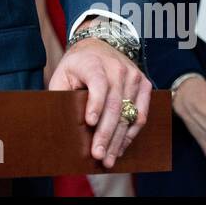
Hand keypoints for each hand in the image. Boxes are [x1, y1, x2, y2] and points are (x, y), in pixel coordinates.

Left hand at [48, 35, 151, 167]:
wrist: (98, 46)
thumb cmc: (76, 66)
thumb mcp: (62, 74)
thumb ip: (61, 95)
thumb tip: (61, 123)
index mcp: (94, 63)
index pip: (97, 83)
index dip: (95, 103)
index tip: (90, 122)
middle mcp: (117, 68)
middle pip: (115, 105)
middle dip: (106, 134)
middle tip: (99, 155)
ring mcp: (133, 76)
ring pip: (129, 114)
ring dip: (119, 140)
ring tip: (110, 159)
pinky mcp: (145, 85)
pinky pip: (141, 114)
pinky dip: (131, 133)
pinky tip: (121, 146)